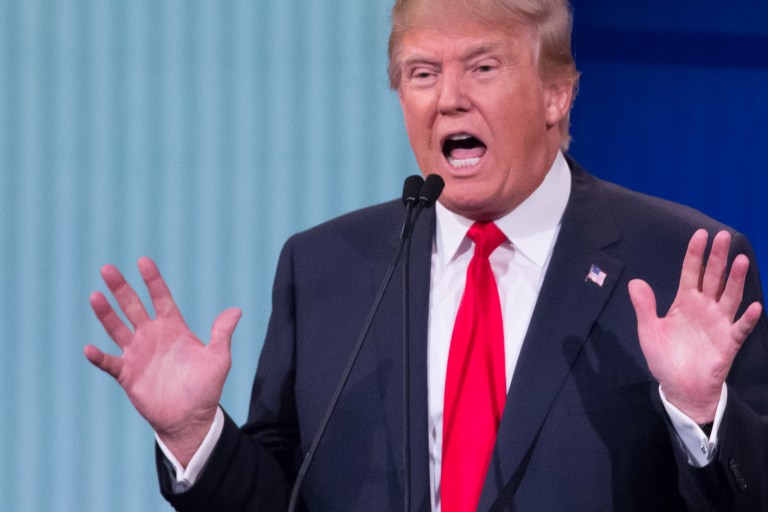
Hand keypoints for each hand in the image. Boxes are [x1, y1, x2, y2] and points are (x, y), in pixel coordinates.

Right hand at [84, 257, 240, 465]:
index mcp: (174, 328)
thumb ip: (222, 334)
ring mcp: (137, 354)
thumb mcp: (218, 359)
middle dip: (121, 289)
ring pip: (117, 328)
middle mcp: (152, 336)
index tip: (143, 261)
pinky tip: (90, 348)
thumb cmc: (206, 388)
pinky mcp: (127, 374)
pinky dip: (99, 356)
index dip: (153, 280)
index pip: (161, 298)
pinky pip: (109, 363)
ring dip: (106, 314)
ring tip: (96, 296)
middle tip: (107, 268)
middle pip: (133, 307)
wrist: (191, 418)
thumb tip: (236, 311)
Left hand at [628, 229, 761, 423]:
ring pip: (730, 296)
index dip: (695, 254)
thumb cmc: (665, 358)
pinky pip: (740, 328)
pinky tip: (752, 306)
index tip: (701, 234)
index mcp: (685, 302)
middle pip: (713, 278)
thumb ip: (644, 306)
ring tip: (741, 260)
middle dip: (718, 258)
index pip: (691, 272)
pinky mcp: (728, 342)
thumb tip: (635, 282)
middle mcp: (705, 308)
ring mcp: (718, 323)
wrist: (679, 388)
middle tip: (724, 237)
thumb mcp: (649, 330)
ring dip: (736, 280)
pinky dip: (747, 318)